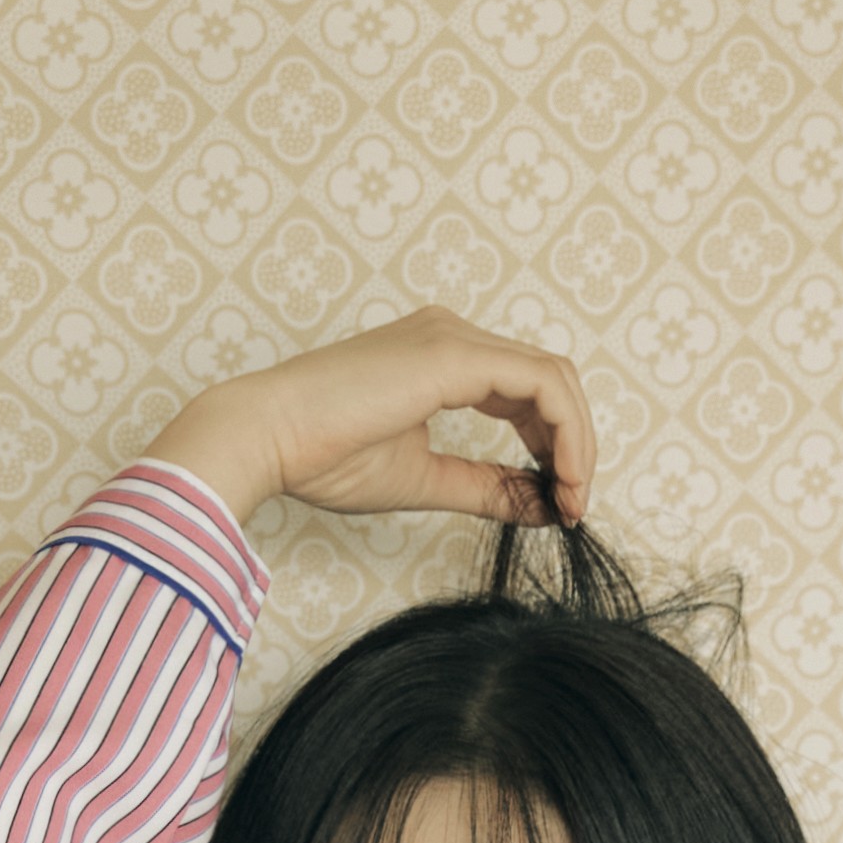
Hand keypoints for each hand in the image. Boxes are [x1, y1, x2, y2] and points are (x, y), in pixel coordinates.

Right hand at [148, 314, 594, 538]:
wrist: (265, 436)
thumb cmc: (321, 456)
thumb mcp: (424, 478)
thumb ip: (485, 487)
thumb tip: (542, 506)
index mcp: (440, 357)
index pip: (525, 393)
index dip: (555, 447)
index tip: (560, 503)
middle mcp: (451, 335)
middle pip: (549, 382)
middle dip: (575, 446)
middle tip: (576, 506)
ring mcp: (453, 338)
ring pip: (554, 379)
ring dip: (577, 442)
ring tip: (573, 498)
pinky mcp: (453, 354)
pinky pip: (542, 384)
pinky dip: (565, 431)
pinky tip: (562, 476)